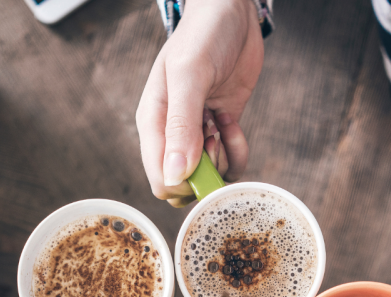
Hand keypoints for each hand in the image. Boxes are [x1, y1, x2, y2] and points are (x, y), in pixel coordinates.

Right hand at [136, 0, 262, 206]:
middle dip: (208, 173)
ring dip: (224, 157)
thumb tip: (174, 175)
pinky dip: (237, 149)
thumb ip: (181, 125)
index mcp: (153, 124)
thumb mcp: (190, 75)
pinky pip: (229, 160)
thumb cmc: (203, 36)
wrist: (231, 14)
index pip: (160, 179)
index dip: (185, 184)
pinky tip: (232, 121)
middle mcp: (172, 134)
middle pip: (186, 184)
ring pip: (210, 176)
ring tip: (223, 122)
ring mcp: (197, 133)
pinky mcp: (220, 129)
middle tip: (214, 138)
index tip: (204, 158)